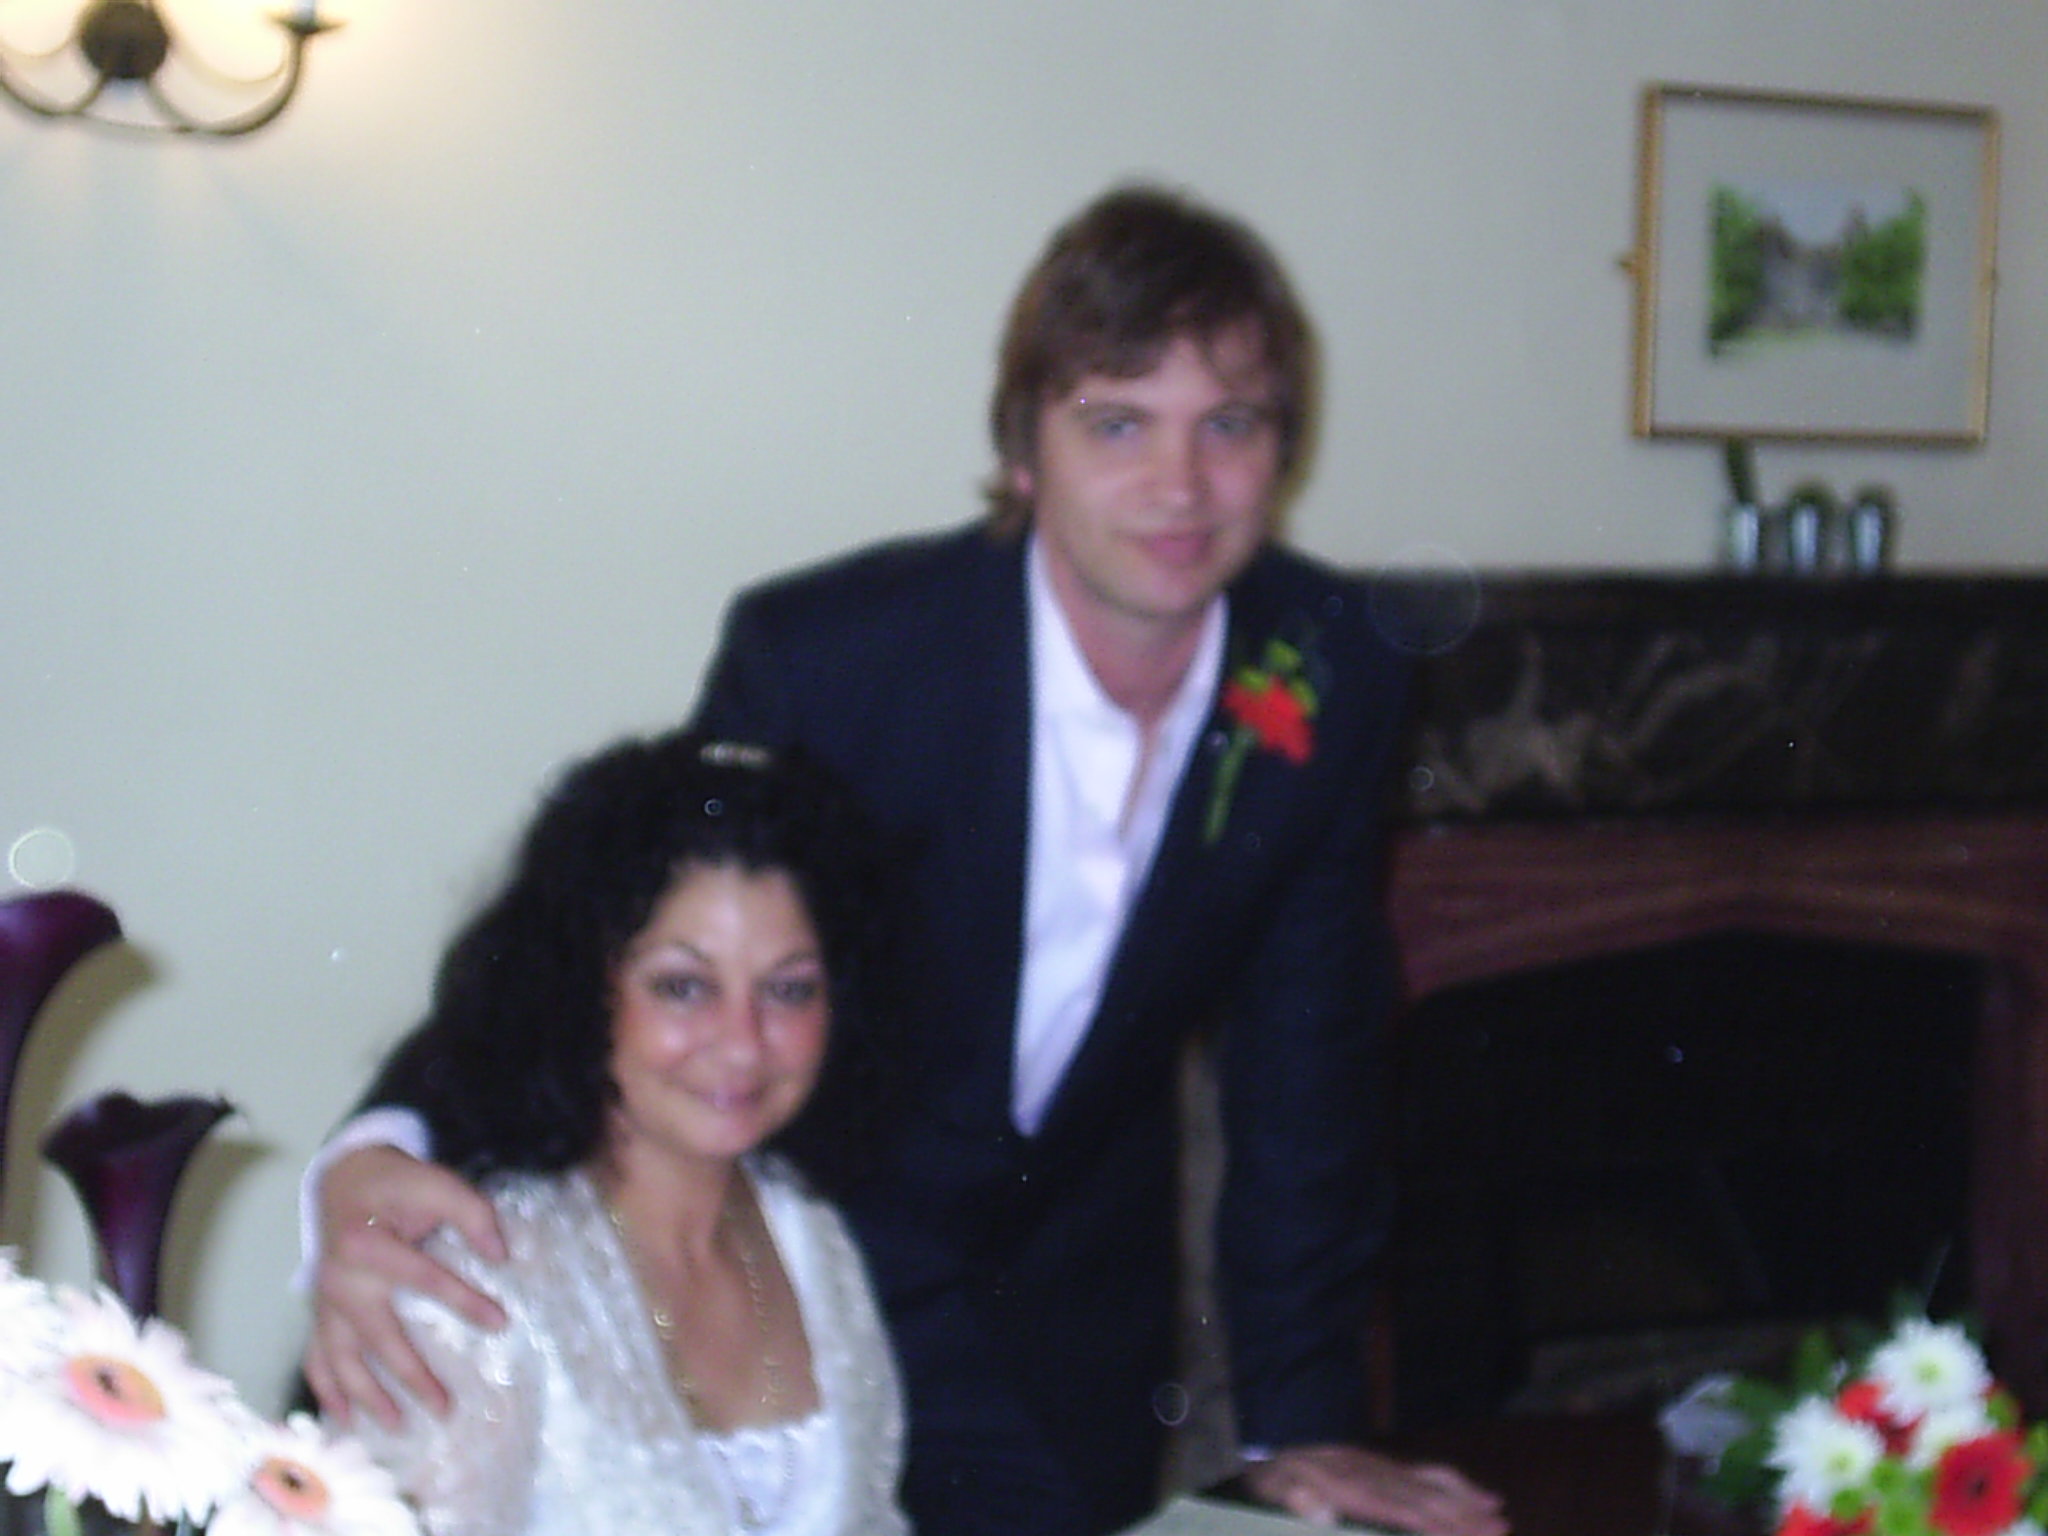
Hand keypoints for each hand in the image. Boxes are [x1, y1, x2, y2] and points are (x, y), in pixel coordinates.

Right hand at [302, 1145, 508, 1428]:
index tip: (500, 1322)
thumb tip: (500, 1255)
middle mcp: (339, 1278)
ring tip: (398, 1426)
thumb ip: (472, 1213)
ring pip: (341, 1357)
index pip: (424, 1278)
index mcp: (367, 1243)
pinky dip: (326, 1388)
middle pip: (379, 1335)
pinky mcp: (320, 1310)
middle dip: (411, 1376)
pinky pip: (316, 1355)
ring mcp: (325, 1300)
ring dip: (367, 1395)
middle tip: (444, 1409)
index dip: (464, 1300)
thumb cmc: (396, 1185)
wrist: (346, 1179)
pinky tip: (343, 1418)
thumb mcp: (436, 1183)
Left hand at [1241, 1444, 1507, 1535]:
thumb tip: (1321, 1511)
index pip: (1395, 1508)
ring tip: (1501, 1521)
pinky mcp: (1390, 1467)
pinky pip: (1430, 1473)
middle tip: (1500, 1533)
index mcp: (1347, 1486)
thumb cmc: (1276, 1480)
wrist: (1276, 1448)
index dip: (1426, 1523)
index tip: (1455, 1535)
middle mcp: (1374, 1474)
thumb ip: (1294, 1498)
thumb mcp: (1274, 1488)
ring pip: (1433, 1486)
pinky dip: (1460, 1485)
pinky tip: (1488, 1497)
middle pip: (1423, 1498)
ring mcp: (1386, 1468)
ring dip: (1468, 1504)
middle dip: (1461, 1518)